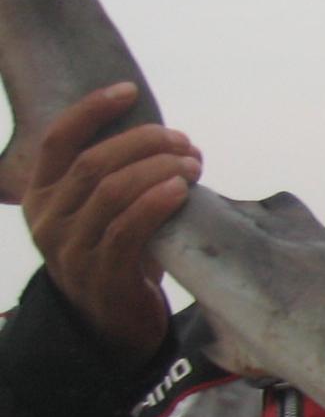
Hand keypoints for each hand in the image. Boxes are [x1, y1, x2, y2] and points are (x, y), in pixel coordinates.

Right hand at [22, 82, 198, 368]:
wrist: (114, 325)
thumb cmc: (119, 256)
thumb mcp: (106, 211)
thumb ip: (118, 176)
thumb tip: (167, 137)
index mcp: (41, 195)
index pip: (58, 140)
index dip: (91, 110)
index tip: (128, 90)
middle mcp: (47, 219)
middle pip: (93, 163)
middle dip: (143, 143)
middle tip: (184, 141)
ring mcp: (69, 250)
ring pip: (110, 192)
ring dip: (157, 169)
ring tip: (192, 163)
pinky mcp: (98, 276)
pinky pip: (125, 230)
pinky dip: (155, 204)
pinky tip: (179, 189)